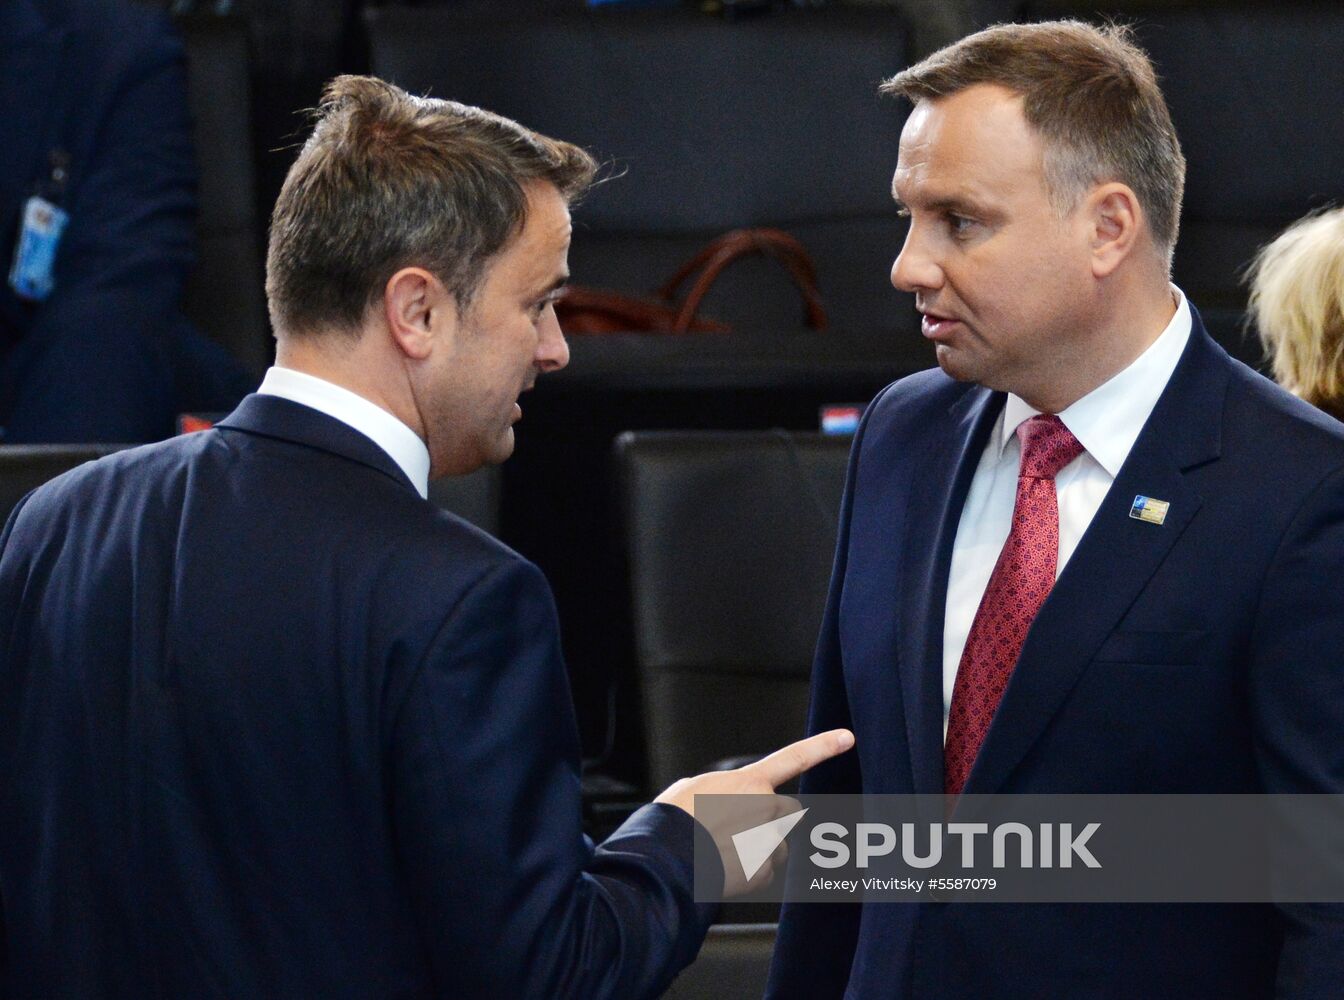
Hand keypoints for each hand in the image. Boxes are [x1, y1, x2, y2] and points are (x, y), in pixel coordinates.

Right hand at [654, 729, 854, 895]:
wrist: (667, 861)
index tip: (847, 737)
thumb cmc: (673, 821)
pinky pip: (763, 870)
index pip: (793, 758)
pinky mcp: (763, 871)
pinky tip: (723, 870)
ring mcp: (768, 840)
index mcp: (749, 782)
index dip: (822, 746)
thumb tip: (724, 803)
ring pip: (777, 844)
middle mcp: (765, 808)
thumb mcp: (691, 788)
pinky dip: (747, 873)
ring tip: (723, 852)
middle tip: (738, 828)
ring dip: (759, 847)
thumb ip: (719, 789)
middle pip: (786, 811)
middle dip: (770, 818)